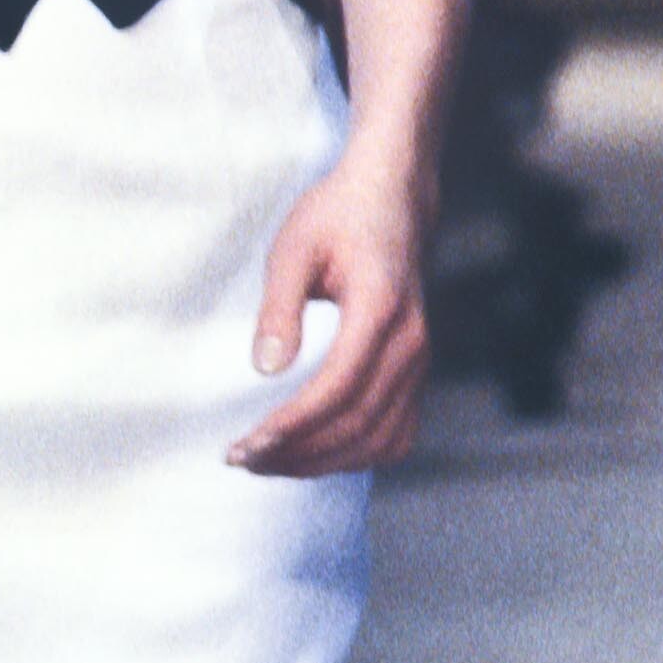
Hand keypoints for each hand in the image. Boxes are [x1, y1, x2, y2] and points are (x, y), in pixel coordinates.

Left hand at [231, 157, 429, 475]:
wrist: (391, 200)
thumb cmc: (337, 217)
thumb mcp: (293, 248)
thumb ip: (279, 308)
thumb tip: (265, 369)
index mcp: (381, 310)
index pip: (339, 388)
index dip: (294, 425)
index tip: (250, 443)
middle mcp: (411, 343)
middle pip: (357, 424)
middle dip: (297, 452)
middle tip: (243, 458)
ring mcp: (420, 362)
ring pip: (378, 440)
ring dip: (322, 462)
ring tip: (267, 462)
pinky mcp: (416, 373)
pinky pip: (394, 436)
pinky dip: (354, 457)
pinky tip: (310, 455)